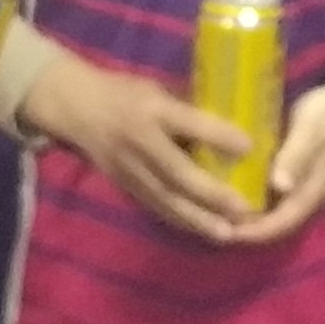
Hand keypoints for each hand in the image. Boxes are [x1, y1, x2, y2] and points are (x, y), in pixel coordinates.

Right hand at [28, 60, 256, 242]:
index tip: (249, 147)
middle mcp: (140, 141)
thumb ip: (185, 110)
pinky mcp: (123, 185)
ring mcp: (129, 168)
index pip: (188, 123)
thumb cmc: (124, 93)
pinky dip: (179, 221)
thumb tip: (230, 126)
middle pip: (177, 172)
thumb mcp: (155, 90)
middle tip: (243, 209)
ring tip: (226, 233)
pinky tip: (201, 231)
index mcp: (151, 109)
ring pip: (165, 198)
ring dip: (197, 219)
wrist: (74, 108)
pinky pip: (154, 206)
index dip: (218, 135)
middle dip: (211, 193)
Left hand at [214, 80, 324, 247]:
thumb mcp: (312, 130)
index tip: (226, 233)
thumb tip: (279, 187)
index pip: (283, 223)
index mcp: (315, 190)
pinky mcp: (296, 173)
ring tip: (215, 211)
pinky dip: (253, 196)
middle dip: (247, 228)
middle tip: (212, 224)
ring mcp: (303, 185)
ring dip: (248, 215)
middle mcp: (309, 195)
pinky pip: (273, 194)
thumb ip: (297, 157)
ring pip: (274, 211)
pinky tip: (231, 189)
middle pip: (277, 223)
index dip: (255, 232)